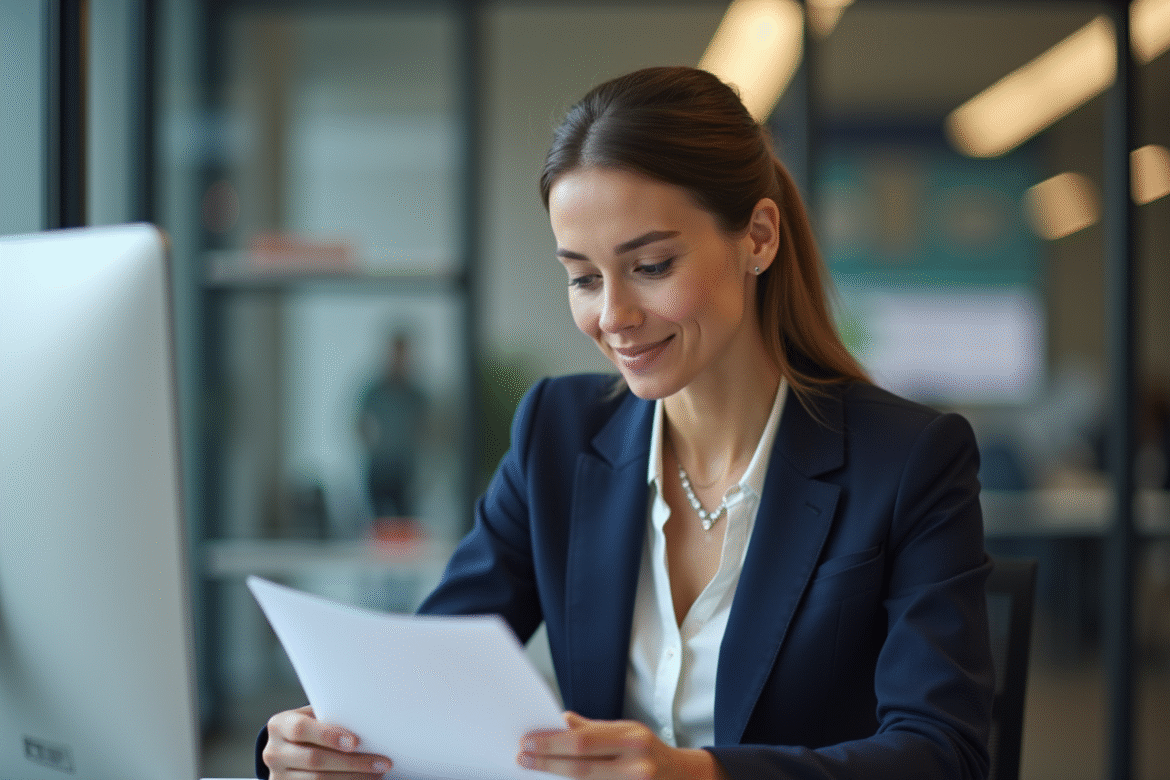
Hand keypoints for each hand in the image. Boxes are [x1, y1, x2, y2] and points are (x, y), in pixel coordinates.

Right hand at [263, 705, 391, 779]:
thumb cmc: (311, 728)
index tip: (356, 742)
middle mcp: (274, 752)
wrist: (287, 751)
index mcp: (279, 725)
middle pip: (314, 760)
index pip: (302, 729)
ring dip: (352, 778)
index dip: (329, 736)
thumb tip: (368, 716)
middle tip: (382, 763)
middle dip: (352, 763)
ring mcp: (278, 776)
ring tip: (378, 774)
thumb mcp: (312, 718)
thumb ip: (330, 717)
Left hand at [517, 712, 725, 779]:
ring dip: (556, 779)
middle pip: (580, 768)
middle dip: (546, 763)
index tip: (527, 741)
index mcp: (632, 739)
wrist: (683, 778)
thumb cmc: (649, 751)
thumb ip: (593, 729)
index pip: (583, 741)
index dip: (551, 743)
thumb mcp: (626, 731)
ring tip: (535, 770)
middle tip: (523, 758)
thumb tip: (560, 721)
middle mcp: (636, 766)